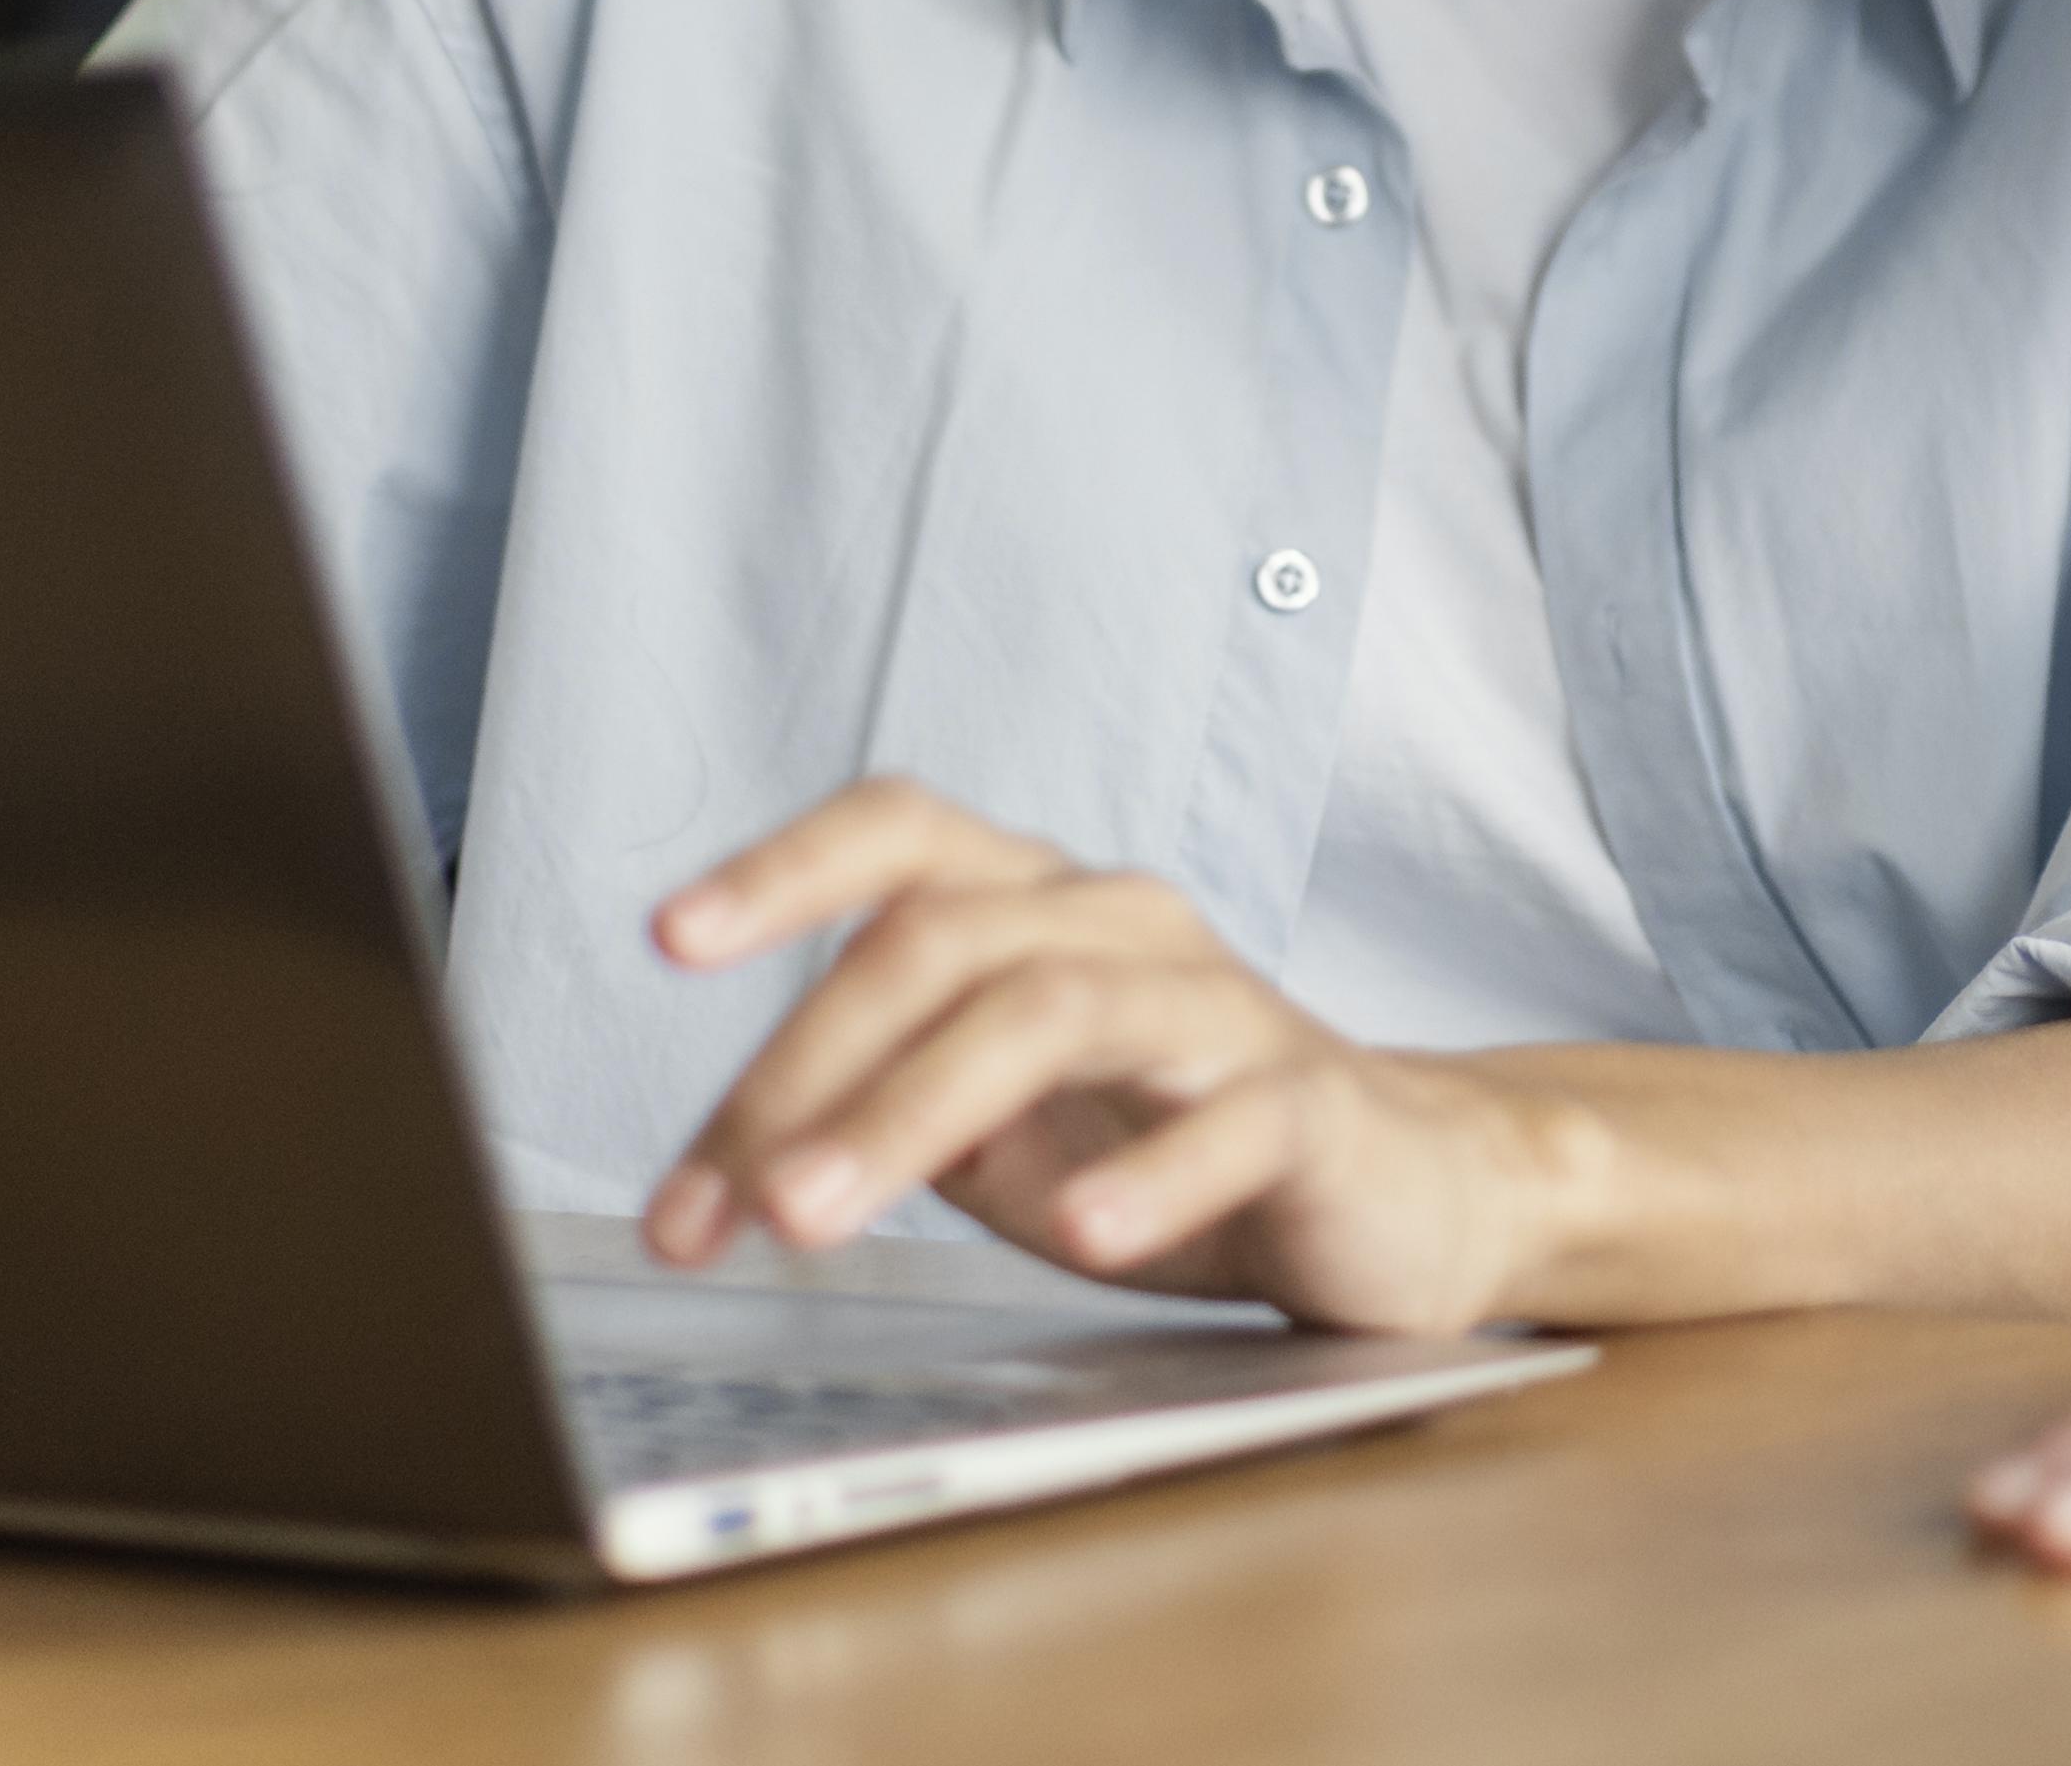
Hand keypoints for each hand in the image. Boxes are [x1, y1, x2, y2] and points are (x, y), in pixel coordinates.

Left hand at [640, 779, 1558, 1335]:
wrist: (1399, 1194)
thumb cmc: (1172, 1143)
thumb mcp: (999, 1128)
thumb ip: (883, 1105)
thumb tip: (729, 1159)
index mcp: (1038, 909)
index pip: (900, 836)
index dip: (782, 868)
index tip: (671, 936)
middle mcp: (1122, 925)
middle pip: (940, 940)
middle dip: (804, 1070)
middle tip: (724, 1202)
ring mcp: (1220, 1006)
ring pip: (1051, 1008)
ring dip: (912, 1111)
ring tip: (819, 1214)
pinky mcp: (1311, 1104)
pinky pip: (1230, 1117)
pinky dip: (1150, 1174)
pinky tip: (1085, 1234)